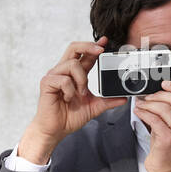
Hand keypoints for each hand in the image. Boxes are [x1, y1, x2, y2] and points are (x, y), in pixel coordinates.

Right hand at [20, 35, 125, 163]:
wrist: (56, 130)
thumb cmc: (69, 117)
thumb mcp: (93, 107)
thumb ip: (107, 101)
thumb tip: (123, 98)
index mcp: (74, 74)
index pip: (84, 54)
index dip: (94, 45)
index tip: (105, 41)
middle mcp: (63, 71)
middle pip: (74, 47)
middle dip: (88, 46)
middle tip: (100, 51)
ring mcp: (54, 76)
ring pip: (72, 64)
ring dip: (81, 79)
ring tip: (80, 94)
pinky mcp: (47, 83)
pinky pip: (63, 79)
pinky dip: (69, 89)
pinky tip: (67, 98)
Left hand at [132, 80, 170, 171]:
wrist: (168, 171)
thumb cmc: (170, 149)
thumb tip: (161, 92)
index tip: (163, 84)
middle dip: (159, 95)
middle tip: (148, 96)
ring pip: (164, 108)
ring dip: (149, 103)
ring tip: (141, 104)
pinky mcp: (168, 140)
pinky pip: (154, 119)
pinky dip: (144, 113)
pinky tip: (139, 112)